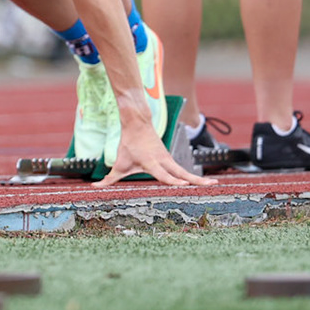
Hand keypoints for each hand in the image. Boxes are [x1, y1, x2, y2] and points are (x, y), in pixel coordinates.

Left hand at [97, 115, 214, 188]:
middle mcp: (163, 161)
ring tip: (214, 185)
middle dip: (195, 180)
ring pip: (185, 171)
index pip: (164, 174)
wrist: (137, 123)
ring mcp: (169, 159)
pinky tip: (203, 183)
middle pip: (182, 173)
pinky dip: (193, 177)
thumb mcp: (117, 164)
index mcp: (151, 162)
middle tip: (211, 186)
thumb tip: (94, 187)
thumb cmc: (128, 145)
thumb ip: (108, 179)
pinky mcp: (171, 159)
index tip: (183, 185)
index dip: (173, 180)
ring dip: (198, 178)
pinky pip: (183, 170)